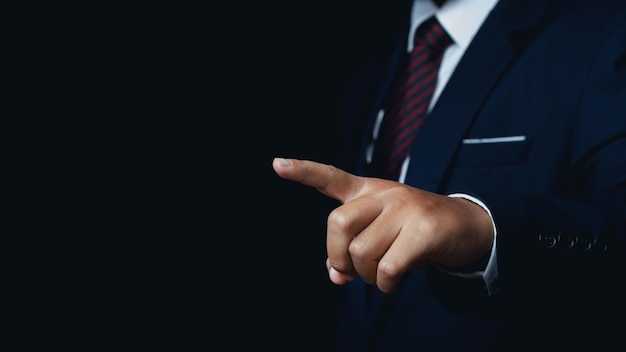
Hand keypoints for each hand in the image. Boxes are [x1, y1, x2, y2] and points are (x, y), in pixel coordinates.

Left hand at [272, 157, 493, 293]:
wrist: (466, 226)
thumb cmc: (413, 232)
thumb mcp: (380, 235)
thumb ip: (351, 251)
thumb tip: (335, 276)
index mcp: (369, 191)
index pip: (331, 177)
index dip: (303, 171)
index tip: (276, 164)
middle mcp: (384, 194)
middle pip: (338, 223)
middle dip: (338, 256)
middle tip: (351, 270)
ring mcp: (405, 209)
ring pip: (362, 252)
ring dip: (366, 276)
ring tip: (381, 275)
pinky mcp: (424, 230)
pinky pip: (388, 268)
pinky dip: (385, 285)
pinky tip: (393, 282)